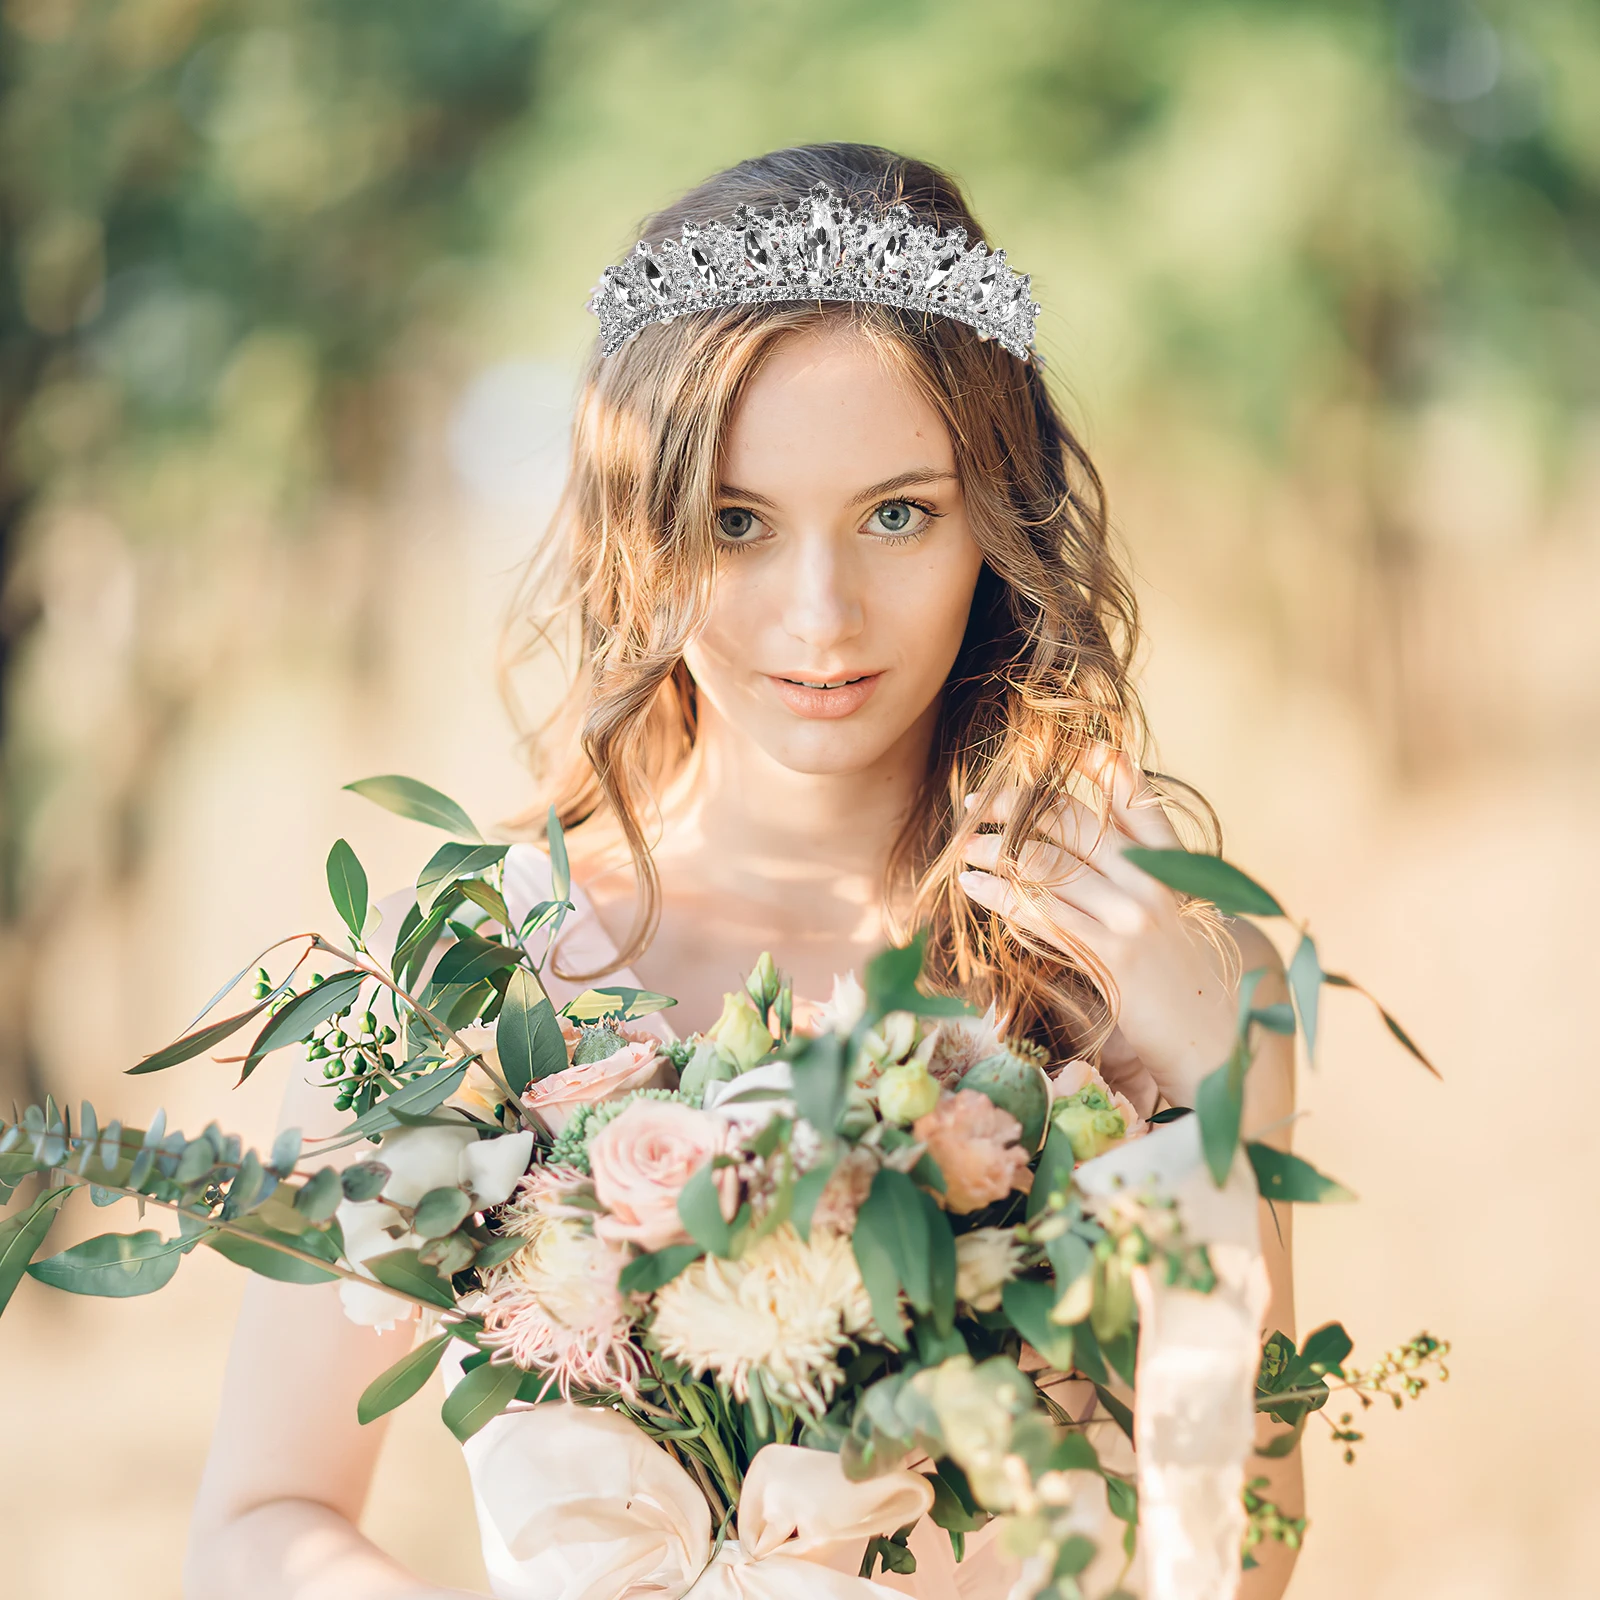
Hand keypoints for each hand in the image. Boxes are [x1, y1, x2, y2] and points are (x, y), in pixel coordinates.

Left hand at [956, 746, 1238, 1110]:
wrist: (1218, 1041)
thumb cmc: (1185, 980)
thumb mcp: (1175, 917)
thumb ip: (1138, 876)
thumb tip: (1077, 847)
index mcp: (1172, 866)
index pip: (1136, 799)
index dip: (1101, 767)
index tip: (1064, 748)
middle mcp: (1154, 881)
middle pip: (1074, 823)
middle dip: (1017, 807)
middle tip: (975, 804)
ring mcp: (1133, 917)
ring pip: (1048, 864)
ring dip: (995, 850)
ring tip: (963, 846)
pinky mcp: (1112, 956)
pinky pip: (1041, 914)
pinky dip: (999, 894)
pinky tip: (973, 885)